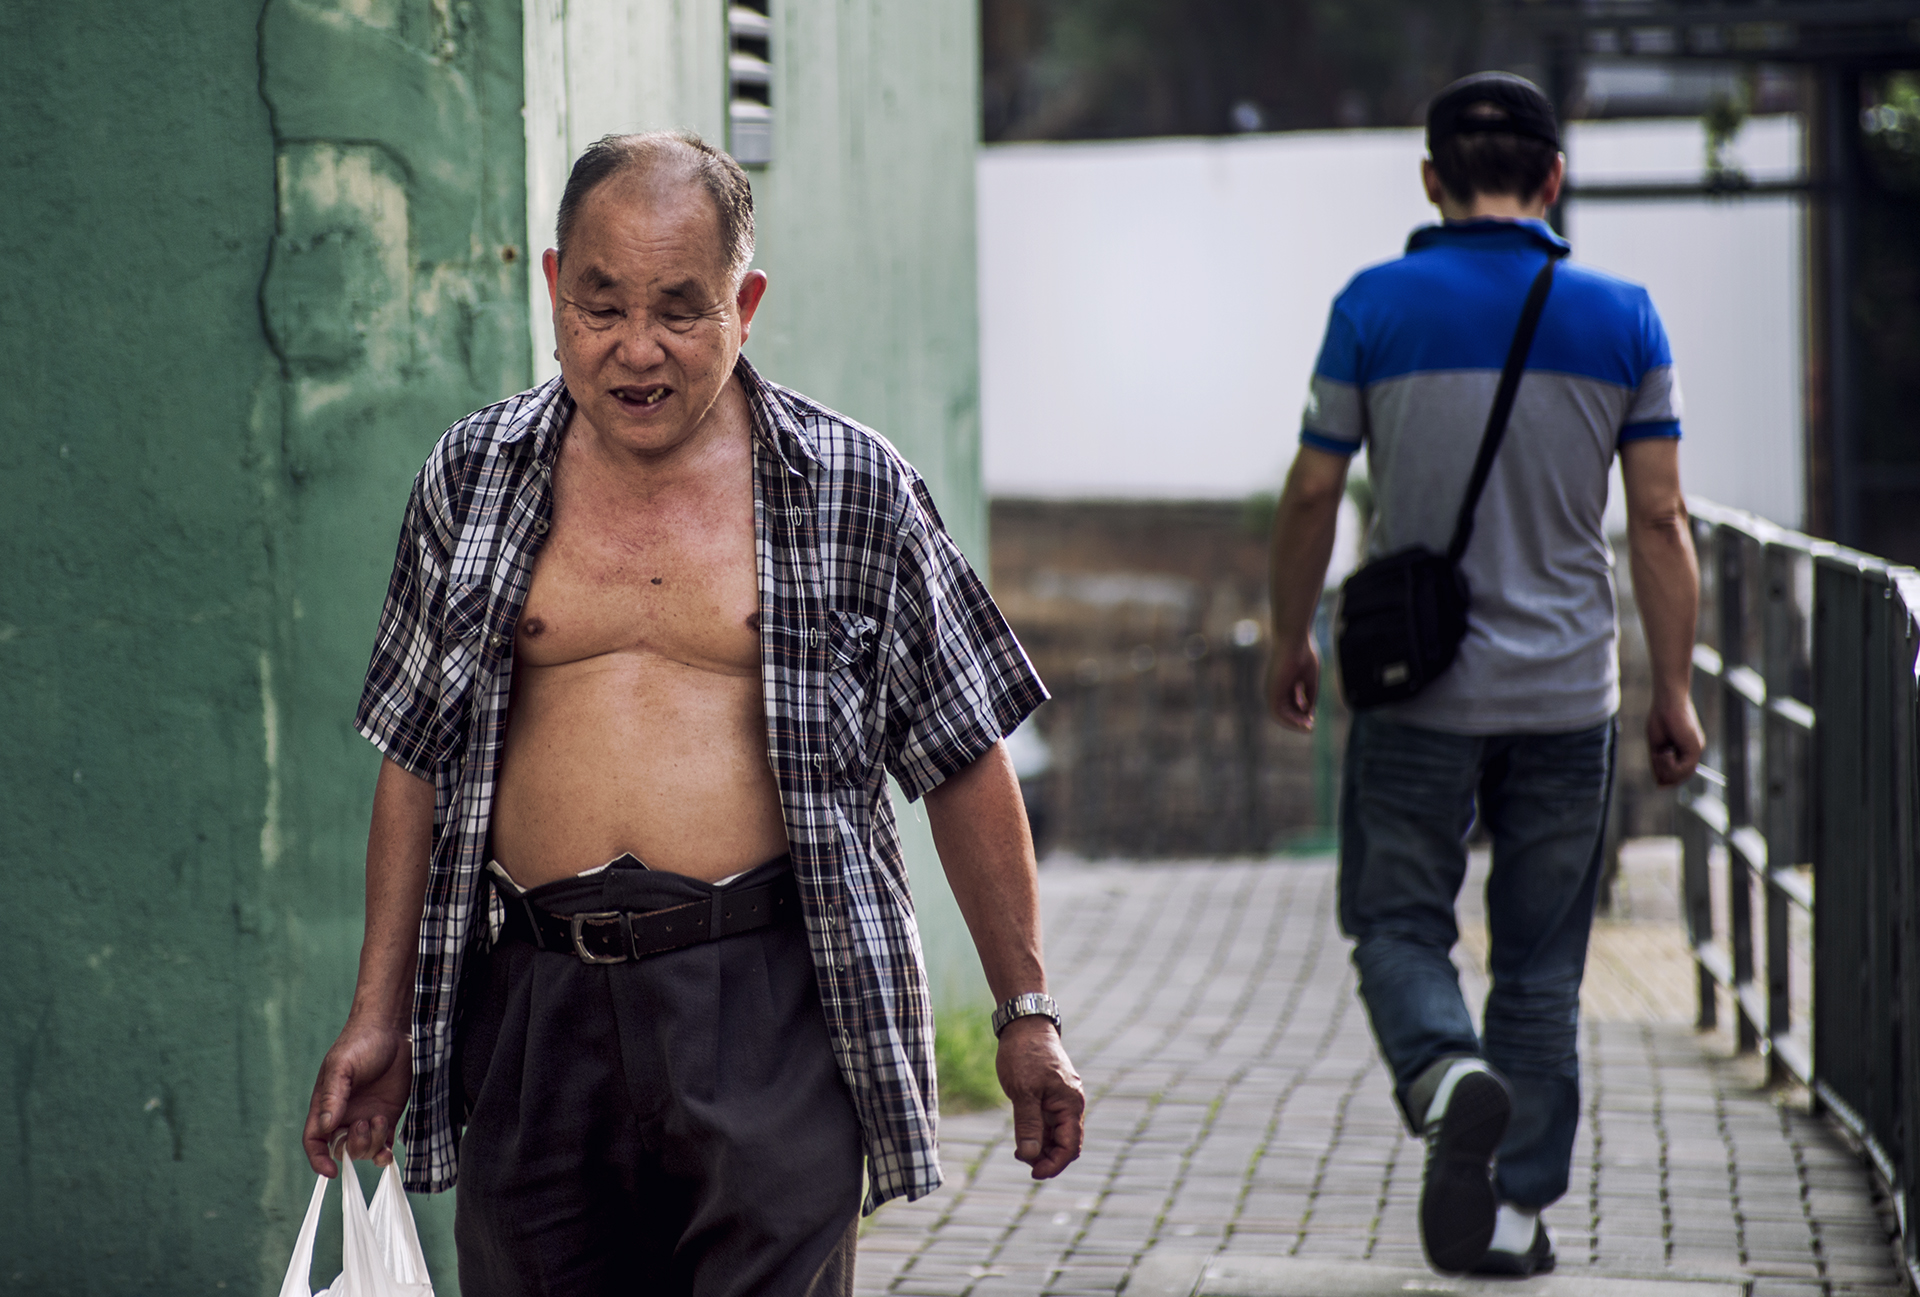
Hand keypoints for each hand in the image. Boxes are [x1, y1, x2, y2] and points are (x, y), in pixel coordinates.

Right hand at [303, 1019, 411, 1176]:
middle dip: (354, 1147)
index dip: (318, 1159)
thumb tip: (327, 1126)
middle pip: (342, 1150)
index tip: (330, 1171)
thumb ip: (333, 1096)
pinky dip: (385, 1153)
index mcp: (326, 1106)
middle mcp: (345, 1116)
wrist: (392, 1029)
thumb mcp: (341, 1066)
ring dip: (372, 1144)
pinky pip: (383, 1144)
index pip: (314, 1141)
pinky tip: (390, 1150)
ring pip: (364, 1150)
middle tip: (366, 1123)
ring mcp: (367, 1117)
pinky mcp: (388, 1115)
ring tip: (380, 1118)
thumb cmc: (360, 1043)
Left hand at [996, 1017, 1083, 1178]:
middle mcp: (1071, 1104)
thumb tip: (1031, 1156)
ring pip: (1056, 1135)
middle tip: (1020, 1159)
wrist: (1024, 1025)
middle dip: (1046, 1158)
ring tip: (1019, 1150)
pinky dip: (1038, 1134)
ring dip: (1041, 1147)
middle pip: (1065, 1144)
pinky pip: (1049, 1123)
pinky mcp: (1051, 1095)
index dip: (1054, 1165)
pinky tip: (1022, 1138)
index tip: (1033, 1173)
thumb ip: (1028, 1125)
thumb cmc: (1025, 1054)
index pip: (1070, 1146)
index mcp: (1070, 1104)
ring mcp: (1061, 1100)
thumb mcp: (1023, 1091)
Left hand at [1266, 638, 1320, 732]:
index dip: (1302, 714)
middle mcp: (1276, 689)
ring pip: (1280, 715)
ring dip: (1294, 724)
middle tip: (1310, 727)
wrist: (1295, 642)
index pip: (1291, 705)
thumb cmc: (1303, 655)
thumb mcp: (1310, 680)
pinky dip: (1289, 720)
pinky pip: (1277, 713)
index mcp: (1284, 684)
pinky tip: (1302, 723)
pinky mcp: (1271, 692)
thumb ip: (1310, 696)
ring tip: (1307, 727)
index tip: (1313, 719)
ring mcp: (1272, 691)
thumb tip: (1310, 713)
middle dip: (1298, 721)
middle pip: (1286, 711)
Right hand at [1647, 693, 1704, 786]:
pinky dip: (1671, 765)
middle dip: (1665, 775)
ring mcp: (1695, 749)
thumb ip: (1659, 764)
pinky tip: (1665, 753)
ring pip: (1683, 775)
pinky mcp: (1695, 747)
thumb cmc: (1660, 718)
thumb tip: (1660, 784)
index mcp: (1685, 749)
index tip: (1658, 784)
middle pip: (1681, 777)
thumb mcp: (1656, 746)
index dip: (1668, 781)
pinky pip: (1684, 768)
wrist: (1667, 701)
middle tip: (1656, 759)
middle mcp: (1693, 751)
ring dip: (1667, 770)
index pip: (1679, 774)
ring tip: (1659, 755)